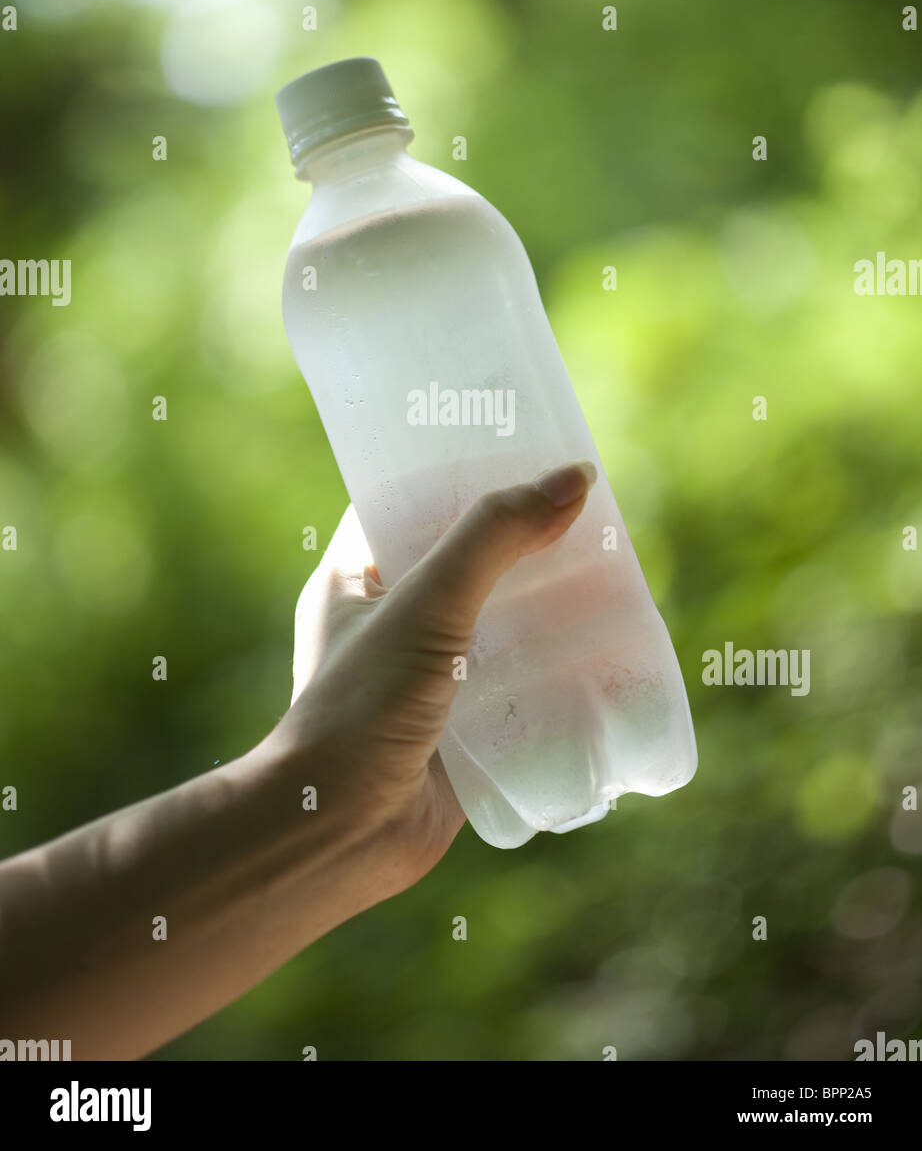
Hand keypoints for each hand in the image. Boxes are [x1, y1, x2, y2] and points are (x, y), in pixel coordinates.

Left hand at [264, 459, 597, 894]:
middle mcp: (391, 622)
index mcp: (357, 578)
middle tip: (591, 518)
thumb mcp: (427, 606)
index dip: (466, 474)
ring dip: (550, 606)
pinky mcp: (463, 728)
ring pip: (501, 623)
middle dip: (528, 544)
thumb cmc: (361, 709)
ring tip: (612, 577)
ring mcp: (429, 677)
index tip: (527, 454)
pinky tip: (609, 652)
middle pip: (471, 562)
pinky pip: (518, 684)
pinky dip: (558, 668)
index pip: (412, 502)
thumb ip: (493, 538)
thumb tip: (572, 478)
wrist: (341, 836)